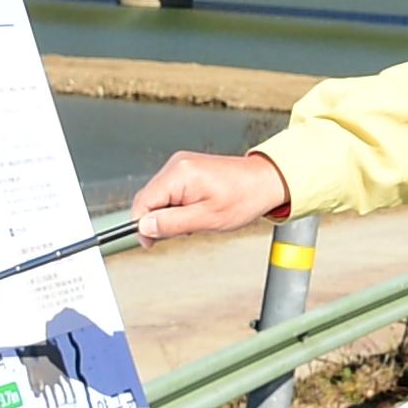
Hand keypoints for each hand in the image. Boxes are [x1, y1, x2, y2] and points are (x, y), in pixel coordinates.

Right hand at [131, 150, 290, 242]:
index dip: (142, 225)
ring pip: (159, 197)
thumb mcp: (207, 219)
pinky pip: (171, 192)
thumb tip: (144, 227)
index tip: (150, 242)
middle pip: (149, 199)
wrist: (265, 182)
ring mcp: (181, 166)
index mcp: (179, 174)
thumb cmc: (244, 197)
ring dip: (171, 214)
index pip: (143, 202)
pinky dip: (179, 206)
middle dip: (160, 220)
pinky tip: (197, 211)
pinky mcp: (187, 170)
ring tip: (197, 219)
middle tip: (183, 231)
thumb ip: (172, 224)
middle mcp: (176, 165)